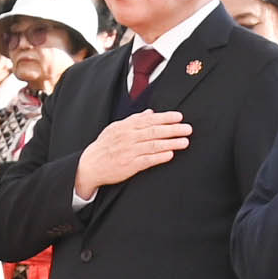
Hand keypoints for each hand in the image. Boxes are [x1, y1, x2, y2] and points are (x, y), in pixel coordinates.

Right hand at [75, 108, 191, 197]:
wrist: (90, 166)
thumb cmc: (105, 146)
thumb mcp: (116, 129)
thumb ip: (134, 120)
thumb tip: (150, 112)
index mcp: (125, 127)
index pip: (149, 120)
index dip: (165, 118)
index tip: (179, 117)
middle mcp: (128, 138)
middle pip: (154, 132)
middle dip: (173, 129)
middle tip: (188, 129)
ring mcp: (129, 152)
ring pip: (153, 145)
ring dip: (171, 143)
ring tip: (184, 142)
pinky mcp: (129, 166)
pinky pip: (147, 160)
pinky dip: (159, 157)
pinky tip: (170, 154)